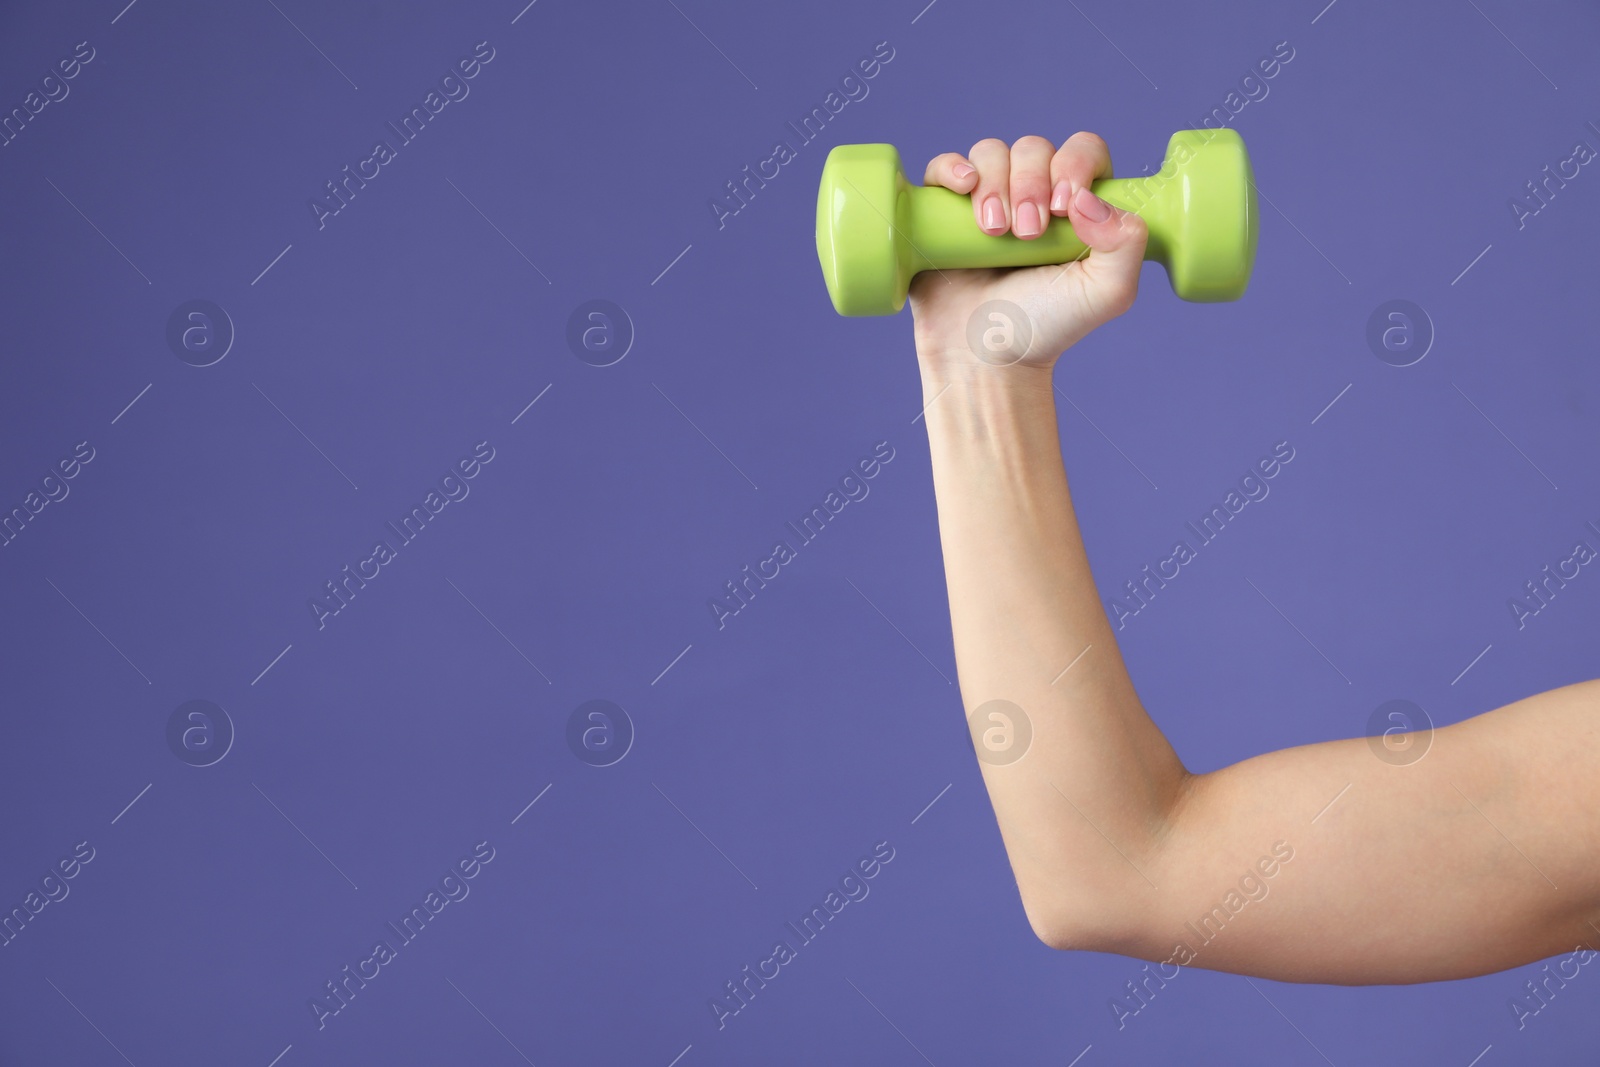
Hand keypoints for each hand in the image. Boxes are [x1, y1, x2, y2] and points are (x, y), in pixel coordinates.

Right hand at [908, 132, 1147, 381]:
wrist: (985, 356)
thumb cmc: (1046, 326)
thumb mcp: (1106, 293)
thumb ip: (1126, 244)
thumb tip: (1088, 199)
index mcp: (1077, 205)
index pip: (1082, 151)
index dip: (1074, 165)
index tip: (1064, 208)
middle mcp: (1033, 195)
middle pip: (1034, 148)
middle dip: (1031, 184)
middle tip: (1027, 235)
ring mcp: (987, 200)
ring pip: (991, 153)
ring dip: (995, 185)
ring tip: (995, 232)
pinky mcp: (945, 211)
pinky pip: (945, 166)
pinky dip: (953, 169)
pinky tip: (964, 188)